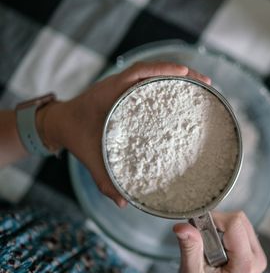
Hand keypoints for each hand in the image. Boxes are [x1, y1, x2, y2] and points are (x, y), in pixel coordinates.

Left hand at [38, 61, 210, 206]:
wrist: (61, 122)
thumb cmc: (75, 137)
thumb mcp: (89, 158)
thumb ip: (103, 181)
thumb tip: (123, 203)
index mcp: (109, 94)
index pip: (138, 72)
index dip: (162, 70)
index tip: (185, 73)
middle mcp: (118, 84)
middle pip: (152, 69)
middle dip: (180, 72)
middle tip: (205, 82)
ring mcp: (123, 85)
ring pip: (152, 72)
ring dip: (176, 75)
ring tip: (200, 85)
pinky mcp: (126, 89)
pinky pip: (148, 80)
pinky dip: (166, 81)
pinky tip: (181, 92)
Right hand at [173, 211, 266, 272]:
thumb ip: (190, 248)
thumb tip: (183, 227)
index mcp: (244, 264)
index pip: (234, 223)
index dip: (214, 220)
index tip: (199, 228)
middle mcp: (256, 258)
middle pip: (238, 219)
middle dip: (217, 223)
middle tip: (202, 238)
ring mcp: (256, 254)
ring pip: (239, 221)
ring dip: (220, 226)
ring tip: (208, 245)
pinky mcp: (253, 250)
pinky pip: (240, 227)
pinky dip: (224, 230)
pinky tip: (215, 245)